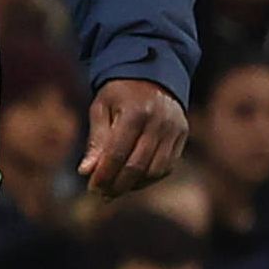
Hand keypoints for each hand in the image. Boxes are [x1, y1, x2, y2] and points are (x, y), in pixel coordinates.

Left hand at [78, 78, 185, 196]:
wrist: (152, 74)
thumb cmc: (119, 93)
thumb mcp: (101, 108)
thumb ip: (96, 140)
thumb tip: (86, 172)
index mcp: (136, 112)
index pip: (117, 153)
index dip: (104, 174)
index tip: (92, 187)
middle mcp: (159, 122)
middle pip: (138, 165)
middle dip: (118, 184)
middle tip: (102, 194)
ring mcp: (175, 129)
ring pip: (156, 170)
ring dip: (135, 185)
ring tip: (115, 190)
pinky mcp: (183, 135)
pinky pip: (168, 166)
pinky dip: (150, 178)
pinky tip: (133, 181)